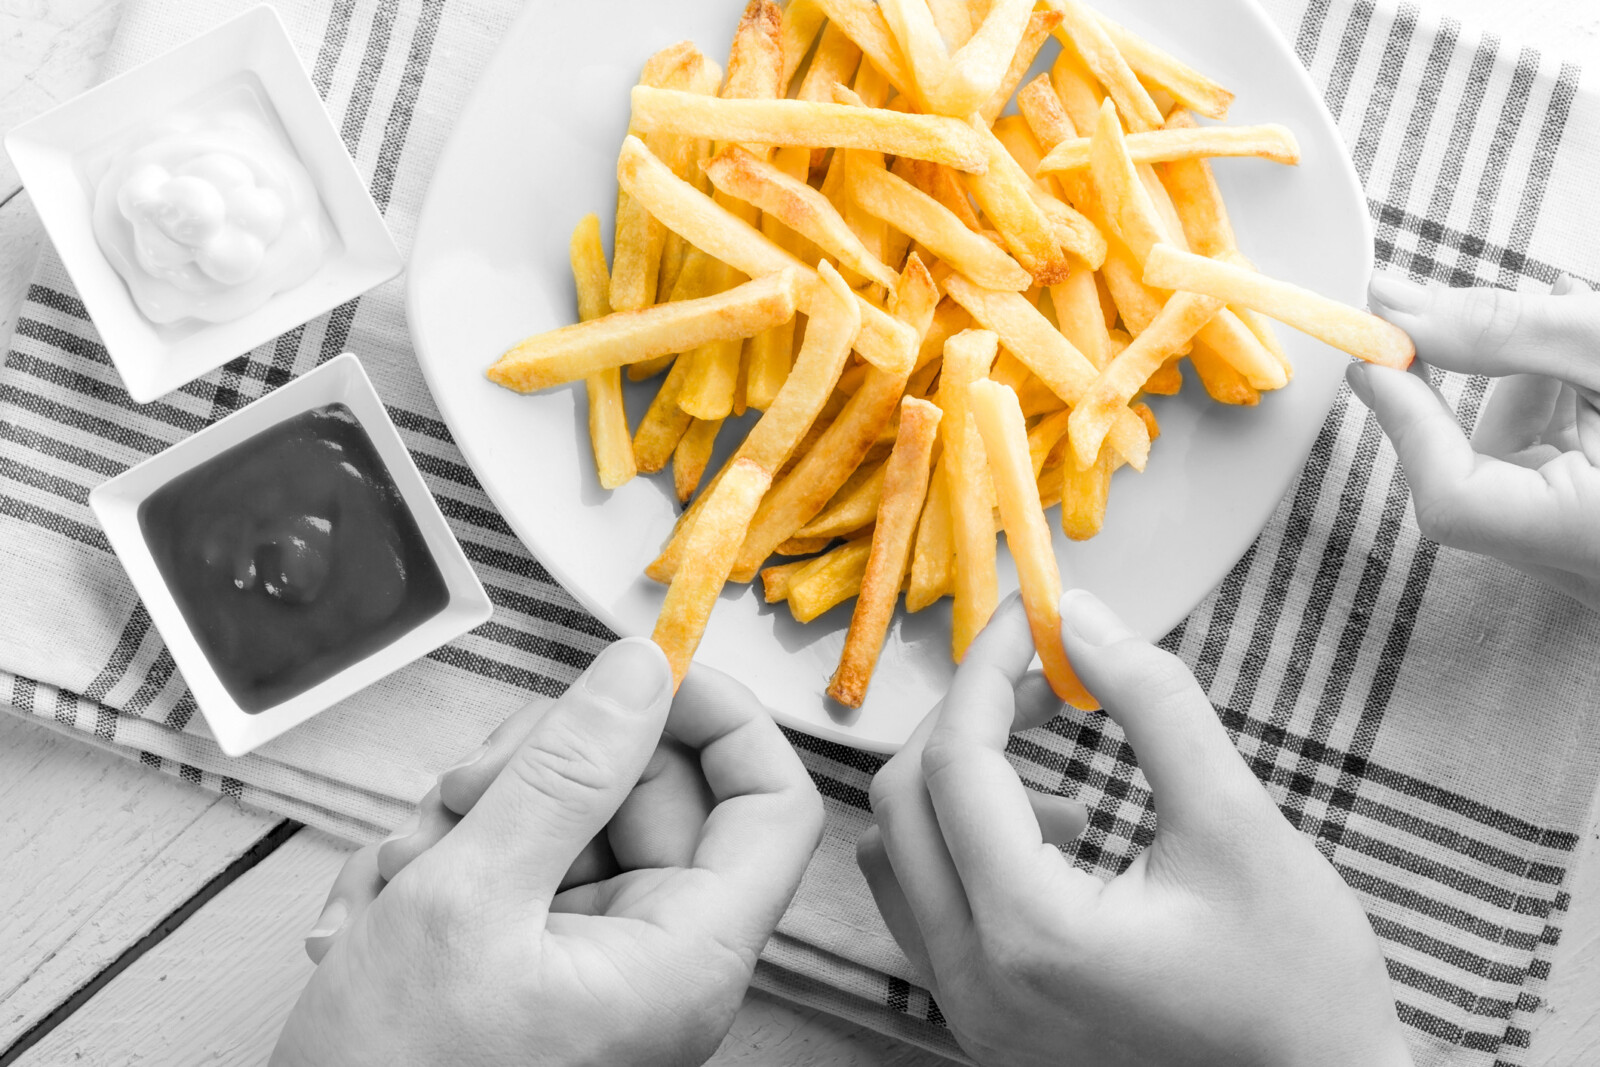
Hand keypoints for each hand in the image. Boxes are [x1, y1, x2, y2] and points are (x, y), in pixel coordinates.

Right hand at [273, 637, 824, 1066]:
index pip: (772, 803)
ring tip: (400, 874)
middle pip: (649, 793)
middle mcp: (659, 956)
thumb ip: (563, 773)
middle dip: (541, 770)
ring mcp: (597, 958)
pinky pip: (521, 865)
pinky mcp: (541, 959)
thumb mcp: (470, 900)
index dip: (720, 719)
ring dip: (473, 818)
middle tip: (463, 791)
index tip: (639, 674)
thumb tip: (641, 674)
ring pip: (571, 818)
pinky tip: (380, 907)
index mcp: (685, 956)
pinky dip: (448, 862)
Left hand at [858, 593, 1411, 1066]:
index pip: (957, 763)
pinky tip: (1059, 839)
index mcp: (1033, 933)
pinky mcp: (983, 1021)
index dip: (990, 668)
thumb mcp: (1237, 821)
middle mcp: (976, 984)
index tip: (1036, 614)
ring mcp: (970, 1013)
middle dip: (971, 718)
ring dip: (959, 785)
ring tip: (1065, 781)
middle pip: (905, 801)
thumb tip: (1079, 615)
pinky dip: (964, 844)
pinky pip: (924, 904)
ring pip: (899, 853)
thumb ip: (1152, 703)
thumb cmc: (1299, 978)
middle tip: (1051, 681)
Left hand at [1351, 273, 1599, 608]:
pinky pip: (1558, 470)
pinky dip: (1564, 407)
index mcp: (1593, 537)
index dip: (1407, 420)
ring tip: (1571, 307)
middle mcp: (1591, 565)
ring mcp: (1596, 552)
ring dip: (1534, 384)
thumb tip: (1396, 309)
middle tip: (1448, 312)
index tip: (1379, 351)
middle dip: (1481, 384)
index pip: (1453, 498)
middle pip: (1477, 479)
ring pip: (1521, 468)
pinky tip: (1582, 355)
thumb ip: (1506, 332)